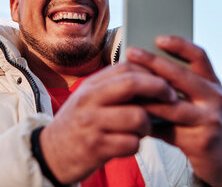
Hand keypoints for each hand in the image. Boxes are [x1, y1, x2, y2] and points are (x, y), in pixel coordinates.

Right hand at [40, 62, 178, 183]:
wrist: (50, 153)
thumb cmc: (77, 124)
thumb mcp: (88, 99)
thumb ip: (112, 87)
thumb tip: (148, 76)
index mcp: (91, 85)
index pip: (126, 67)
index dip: (151, 71)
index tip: (166, 79)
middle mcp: (90, 100)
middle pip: (132, 84)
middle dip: (159, 88)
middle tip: (172, 98)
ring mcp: (92, 123)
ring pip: (137, 116)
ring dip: (148, 125)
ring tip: (143, 130)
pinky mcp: (96, 147)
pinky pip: (131, 144)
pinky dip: (136, 145)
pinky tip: (128, 145)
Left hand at [126, 36, 221, 186]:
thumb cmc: (206, 120)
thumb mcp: (202, 99)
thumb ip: (181, 84)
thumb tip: (143, 66)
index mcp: (213, 83)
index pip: (199, 57)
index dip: (180, 45)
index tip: (158, 38)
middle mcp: (214, 98)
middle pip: (182, 76)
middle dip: (153, 62)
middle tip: (131, 52)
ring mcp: (209, 120)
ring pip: (171, 106)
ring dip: (145, 96)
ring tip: (124, 87)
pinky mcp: (200, 142)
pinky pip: (167, 131)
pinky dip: (147, 124)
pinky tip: (132, 118)